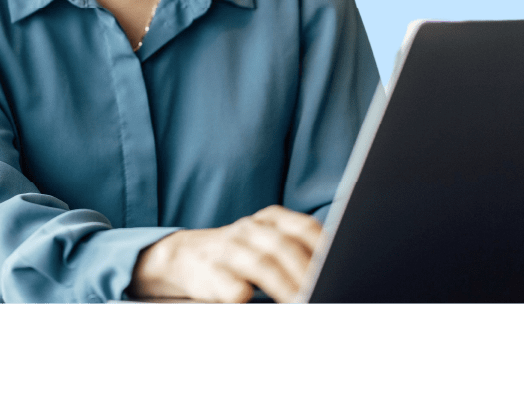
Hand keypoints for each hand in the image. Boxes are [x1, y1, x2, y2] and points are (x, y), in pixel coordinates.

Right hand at [128, 205, 323, 302]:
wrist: (184, 257)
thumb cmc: (240, 255)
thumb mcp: (269, 241)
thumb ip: (299, 250)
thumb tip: (339, 270)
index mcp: (270, 220)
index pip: (304, 228)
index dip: (324, 248)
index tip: (339, 269)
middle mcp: (249, 230)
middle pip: (284, 247)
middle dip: (307, 273)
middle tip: (324, 292)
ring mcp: (227, 250)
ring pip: (260, 264)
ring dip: (284, 287)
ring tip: (302, 303)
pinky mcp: (209, 274)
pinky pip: (230, 285)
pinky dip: (243, 294)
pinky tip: (254, 301)